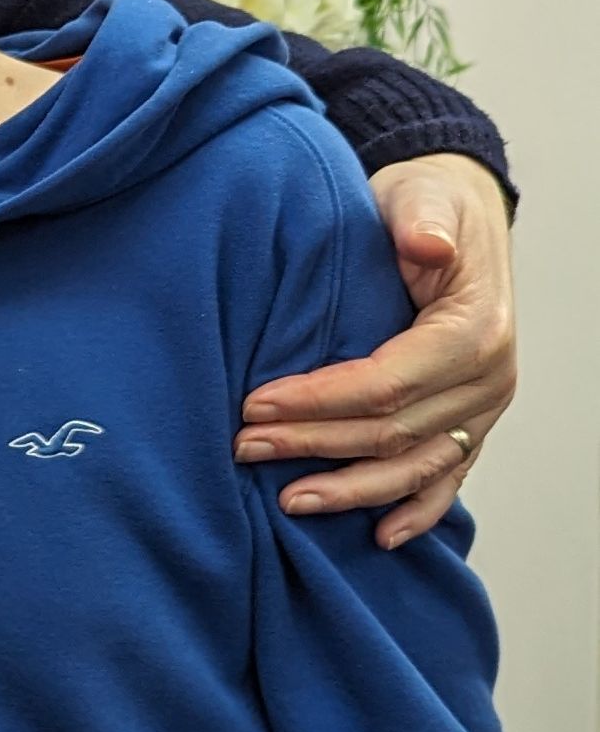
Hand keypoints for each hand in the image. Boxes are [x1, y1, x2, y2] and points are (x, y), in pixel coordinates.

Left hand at [235, 155, 514, 548]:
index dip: (319, 400)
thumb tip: (426, 243)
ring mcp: (483, 410)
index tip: (256, 403)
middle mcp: (488, 380)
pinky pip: (446, 480)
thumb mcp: (423, 195)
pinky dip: (415, 511)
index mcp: (475, 330)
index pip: (388, 383)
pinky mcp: (471, 426)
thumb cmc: (429, 207)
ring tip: (286, 502)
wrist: (459, 217)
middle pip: (390, 432)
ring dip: (349, 491)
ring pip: (412, 469)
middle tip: (244, 447)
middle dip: (313, 445)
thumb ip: (423, 218)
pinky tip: (378, 536)